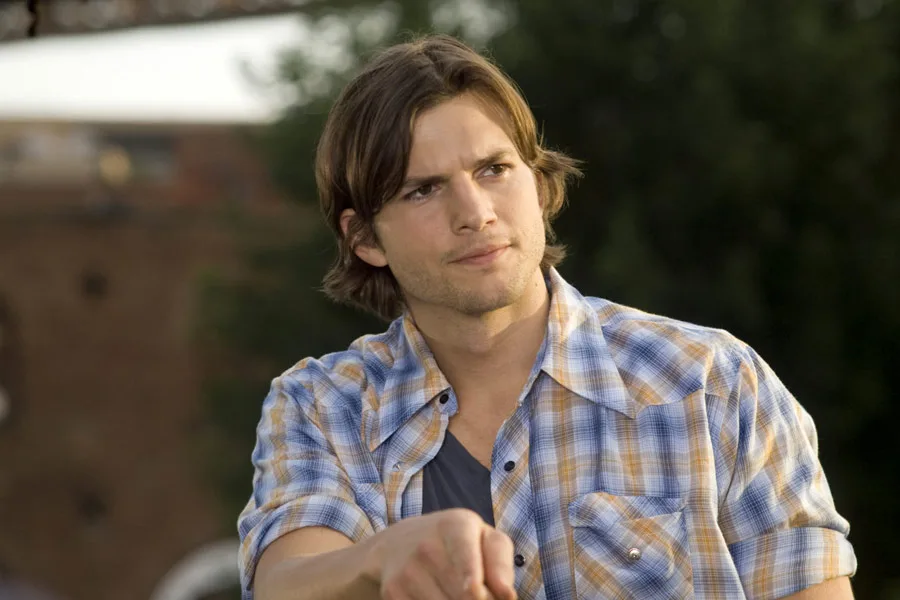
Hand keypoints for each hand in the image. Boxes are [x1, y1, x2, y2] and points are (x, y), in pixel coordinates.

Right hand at [362, 508, 517, 599]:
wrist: (396, 544)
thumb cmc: (456, 543)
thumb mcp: (483, 538)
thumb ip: (500, 563)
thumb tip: (507, 596)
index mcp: (455, 527)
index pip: (467, 566)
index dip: (475, 586)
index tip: (476, 593)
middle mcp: (427, 547)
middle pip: (464, 597)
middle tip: (477, 592)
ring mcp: (407, 571)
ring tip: (456, 592)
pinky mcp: (392, 593)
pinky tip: (435, 595)